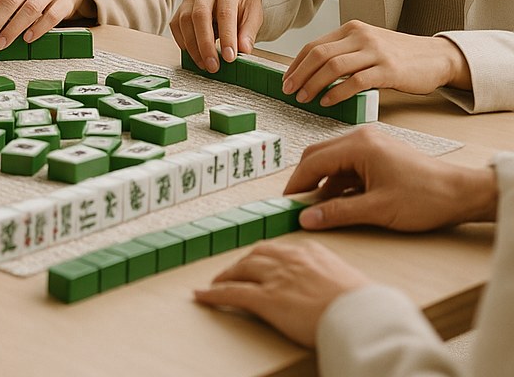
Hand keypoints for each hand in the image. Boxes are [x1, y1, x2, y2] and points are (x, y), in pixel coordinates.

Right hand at [169, 0, 261, 71]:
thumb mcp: (254, 12)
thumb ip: (248, 32)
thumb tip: (243, 51)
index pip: (225, 13)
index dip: (227, 37)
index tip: (229, 58)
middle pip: (199, 16)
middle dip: (205, 45)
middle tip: (213, 66)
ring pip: (185, 21)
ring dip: (193, 47)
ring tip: (205, 64)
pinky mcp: (181, 5)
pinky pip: (176, 25)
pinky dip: (183, 42)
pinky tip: (194, 53)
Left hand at [194, 241, 368, 346]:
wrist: (365, 318)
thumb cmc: (365, 306)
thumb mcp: (348, 282)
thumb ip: (332, 278)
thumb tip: (335, 291)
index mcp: (311, 252)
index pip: (279, 249)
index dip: (265, 257)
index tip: (259, 261)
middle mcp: (290, 259)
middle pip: (256, 254)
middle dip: (242, 262)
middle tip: (233, 270)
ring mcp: (277, 278)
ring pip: (241, 270)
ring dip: (226, 275)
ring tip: (217, 282)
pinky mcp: (268, 300)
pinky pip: (233, 294)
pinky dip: (214, 294)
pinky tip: (202, 296)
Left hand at [282, 20, 471, 105]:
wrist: (436, 57)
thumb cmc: (399, 55)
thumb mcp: (368, 46)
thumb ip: (344, 53)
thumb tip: (313, 74)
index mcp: (352, 29)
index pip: (314, 45)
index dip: (297, 64)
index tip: (286, 80)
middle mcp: (361, 36)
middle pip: (319, 54)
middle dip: (300, 74)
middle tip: (289, 91)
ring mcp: (375, 51)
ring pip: (334, 66)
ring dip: (314, 84)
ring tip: (304, 98)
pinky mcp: (389, 69)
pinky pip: (356, 81)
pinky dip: (337, 92)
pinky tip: (328, 101)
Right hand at [283, 127, 497, 230]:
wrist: (462, 194)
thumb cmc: (426, 198)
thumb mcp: (377, 210)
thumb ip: (338, 212)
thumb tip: (307, 218)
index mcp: (358, 145)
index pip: (313, 161)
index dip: (297, 184)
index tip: (286, 202)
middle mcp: (360, 139)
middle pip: (318, 156)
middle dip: (305, 181)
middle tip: (296, 205)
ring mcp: (369, 146)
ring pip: (332, 162)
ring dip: (323, 184)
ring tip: (317, 208)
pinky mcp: (377, 156)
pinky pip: (347, 167)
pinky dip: (339, 183)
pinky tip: (339, 202)